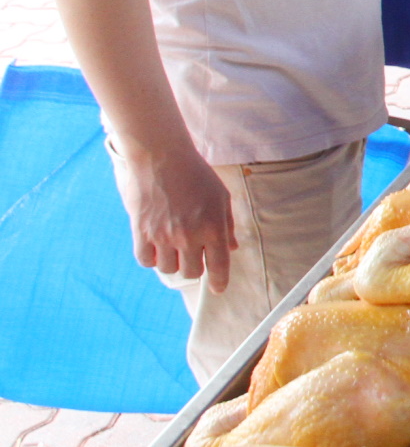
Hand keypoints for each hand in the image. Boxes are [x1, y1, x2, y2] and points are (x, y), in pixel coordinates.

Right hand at [112, 138, 235, 291]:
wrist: (162, 157)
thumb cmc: (196, 175)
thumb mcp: (221, 196)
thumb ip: (227, 225)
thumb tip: (231, 248)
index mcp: (213, 226)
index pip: (219, 265)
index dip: (220, 281)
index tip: (218, 289)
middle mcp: (189, 235)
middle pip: (192, 272)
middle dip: (195, 269)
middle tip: (193, 257)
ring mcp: (163, 235)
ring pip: (168, 269)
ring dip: (172, 262)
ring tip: (173, 248)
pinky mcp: (141, 231)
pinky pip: (145, 260)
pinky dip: (151, 258)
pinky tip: (156, 248)